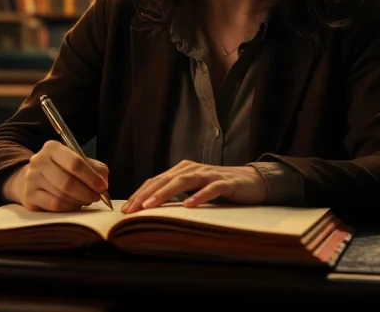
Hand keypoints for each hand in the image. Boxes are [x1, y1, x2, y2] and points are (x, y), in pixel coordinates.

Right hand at [3, 140, 108, 211]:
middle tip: (96, 197)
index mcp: (52, 148)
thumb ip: (95, 168)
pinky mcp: (29, 196)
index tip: (102, 187)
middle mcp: (38, 161)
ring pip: (61, 195)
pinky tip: (73, 205)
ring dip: (79, 200)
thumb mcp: (78, 162)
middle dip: (86, 192)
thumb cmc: (60, 170)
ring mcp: (31, 179)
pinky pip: (54, 205)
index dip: (91, 177)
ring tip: (85, 200)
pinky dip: (68, 207)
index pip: (75, 162)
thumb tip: (103, 183)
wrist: (30, 180)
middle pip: (68, 181)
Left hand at [122, 160, 267, 213]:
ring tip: (150, 206)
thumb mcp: (194, 190)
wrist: (252, 182)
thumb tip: (150, 209)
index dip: (139, 194)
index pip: (156, 181)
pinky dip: (199, 196)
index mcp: (182, 170)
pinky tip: (188, 205)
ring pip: (183, 182)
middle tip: (131, 210)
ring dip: (165, 193)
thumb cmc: (219, 187)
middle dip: (145, 195)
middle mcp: (192, 169)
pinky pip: (210, 189)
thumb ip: (176, 194)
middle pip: (165, 180)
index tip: (126, 210)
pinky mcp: (225, 182)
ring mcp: (209, 174)